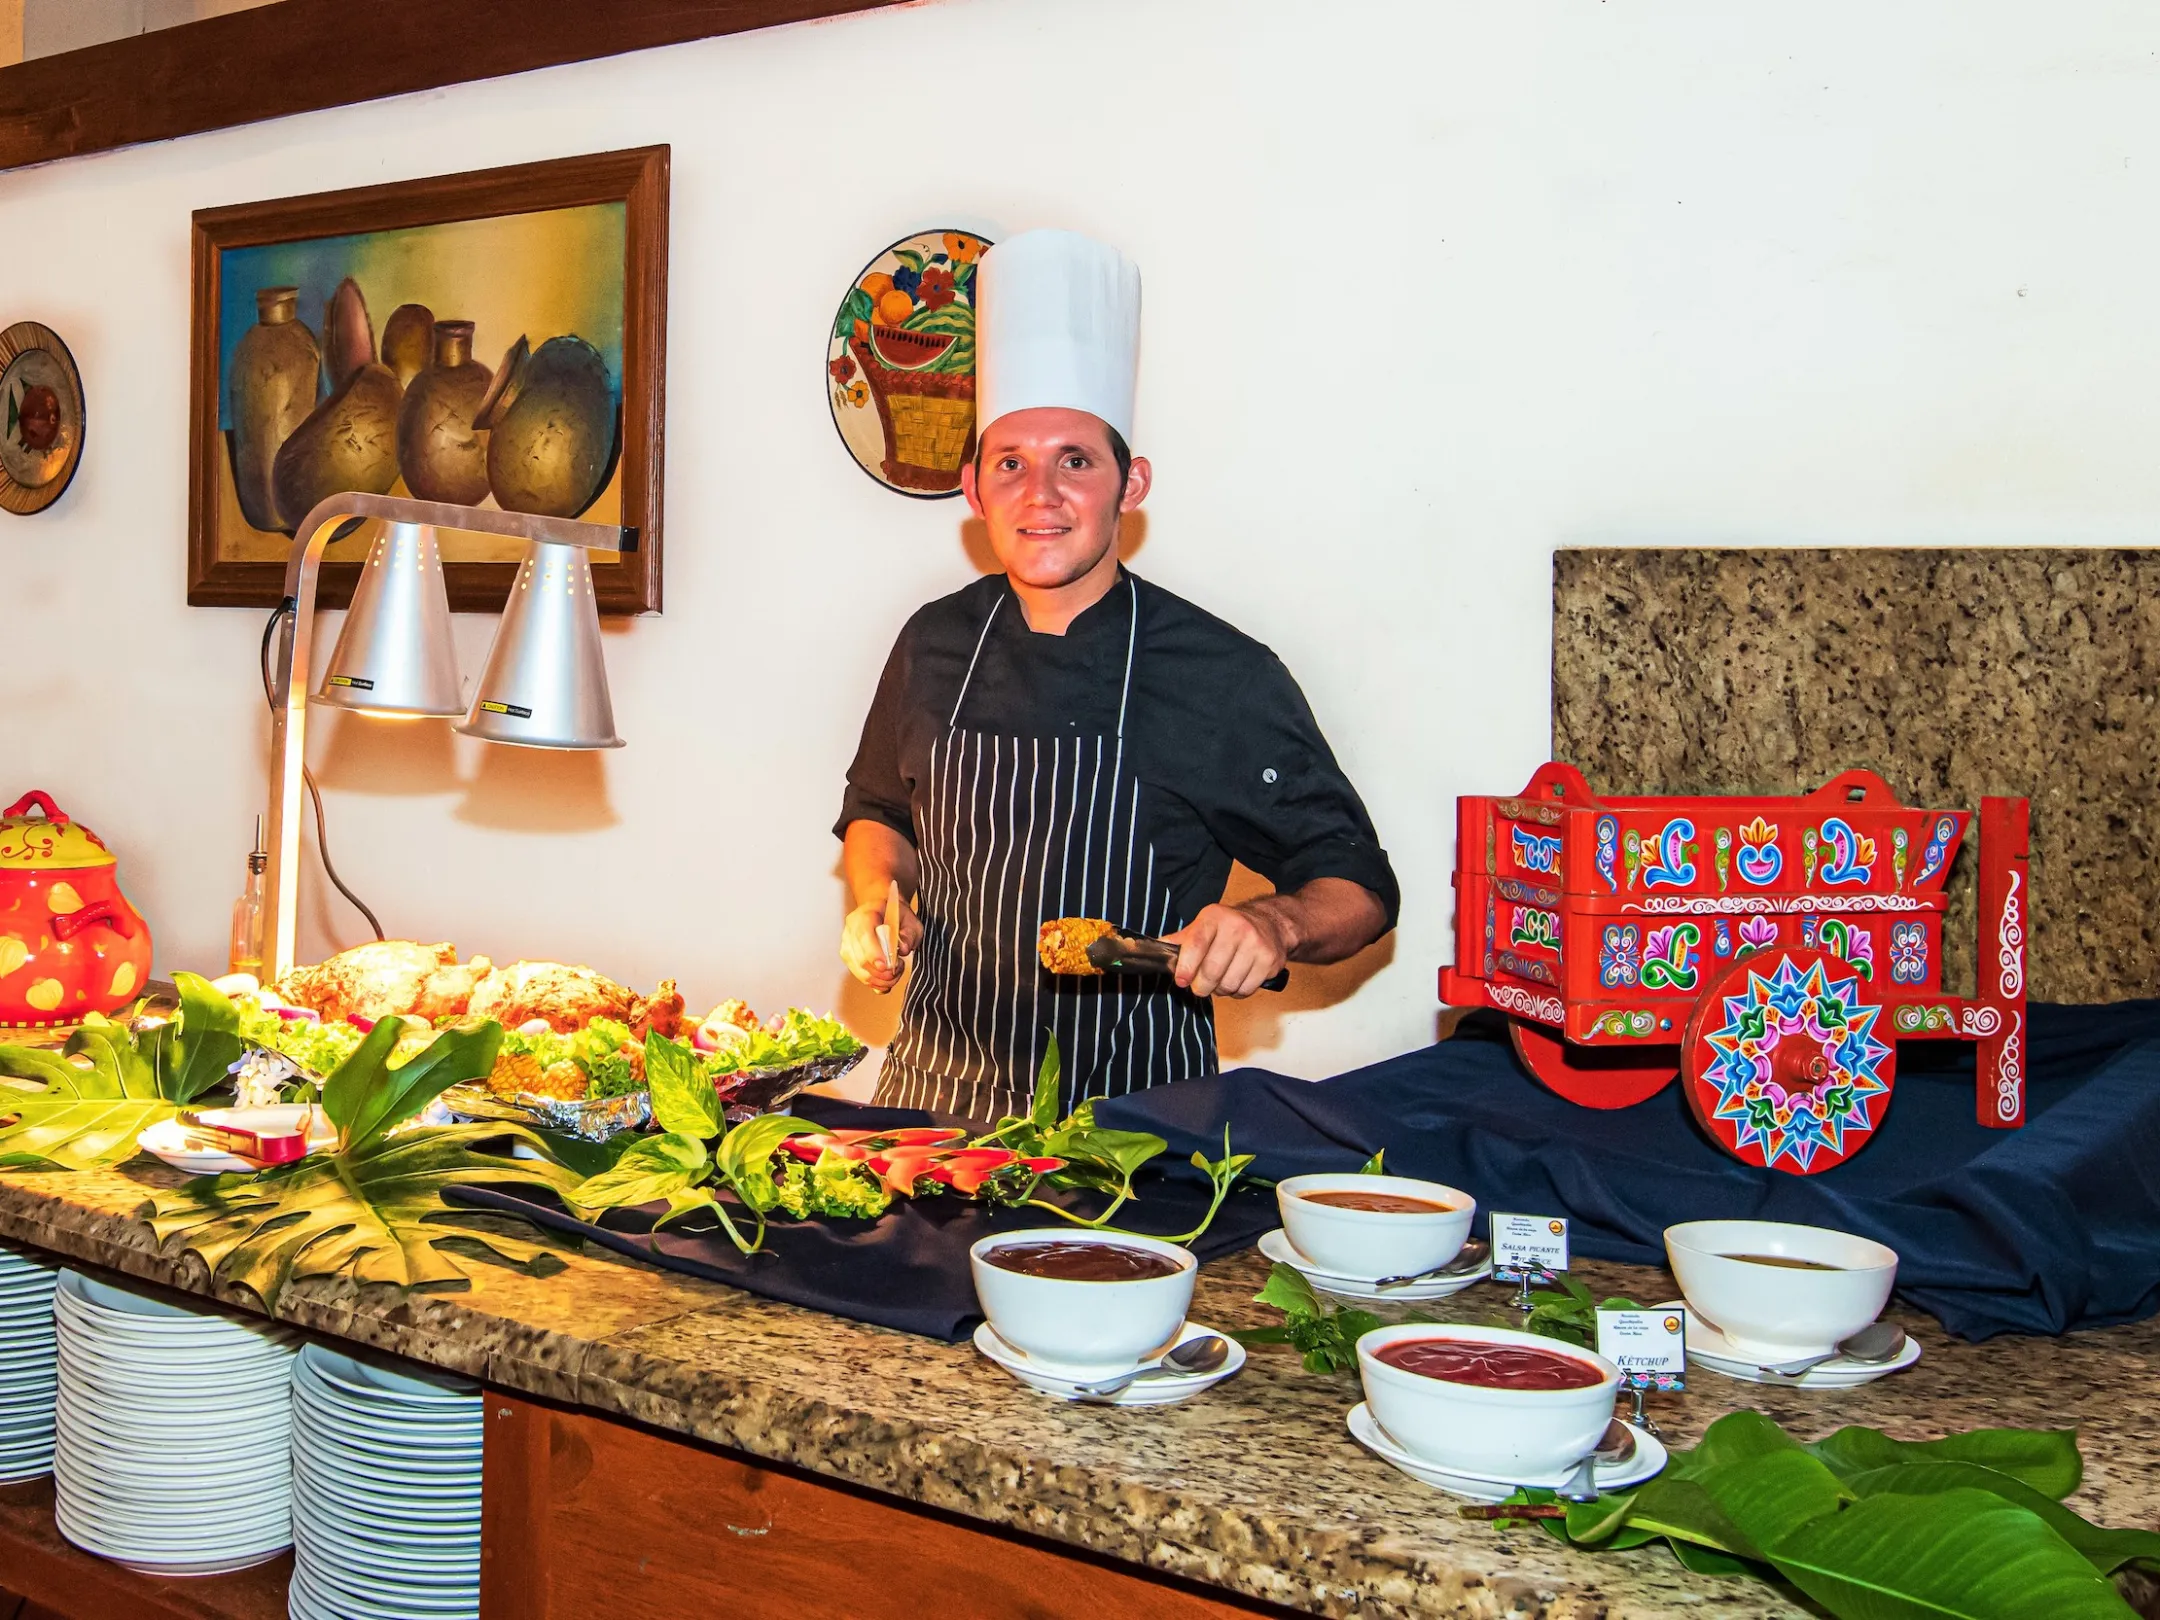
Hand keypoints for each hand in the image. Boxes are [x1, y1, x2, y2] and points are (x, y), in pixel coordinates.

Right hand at [841, 892, 920, 993]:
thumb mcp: (910, 919)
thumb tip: (902, 949)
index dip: (873, 953)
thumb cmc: (897, 915)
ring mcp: (847, 944)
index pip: (864, 935)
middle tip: (899, 968)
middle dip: (881, 972)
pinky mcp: (849, 957)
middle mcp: (851, 930)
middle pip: (860, 958)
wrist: (885, 912)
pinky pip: (859, 975)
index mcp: (865, 915)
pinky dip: (875, 983)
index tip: (886, 966)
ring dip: (880, 979)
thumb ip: (910, 933)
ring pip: (859, 970)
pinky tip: (886, 981)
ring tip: (895, 973)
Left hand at [1164, 902, 1290, 998]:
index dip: (1186, 966)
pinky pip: (1246, 989)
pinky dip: (1237, 992)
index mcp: (1214, 917)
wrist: (1270, 924)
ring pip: (1229, 984)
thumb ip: (1181, 940)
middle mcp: (1237, 927)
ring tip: (1220, 980)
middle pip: (1212, 971)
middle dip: (1201, 986)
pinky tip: (1237, 980)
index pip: (1196, 943)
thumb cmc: (1230, 928)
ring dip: (1220, 990)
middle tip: (1200, 987)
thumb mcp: (1203, 926)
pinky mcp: (1269, 960)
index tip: (1181, 981)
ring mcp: (1255, 944)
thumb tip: (1156, 949)